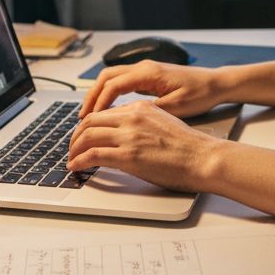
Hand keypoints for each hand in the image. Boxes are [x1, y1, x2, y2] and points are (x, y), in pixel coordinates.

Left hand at [67, 100, 220, 192]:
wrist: (203, 157)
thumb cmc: (189, 146)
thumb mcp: (163, 122)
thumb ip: (142, 122)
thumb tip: (126, 134)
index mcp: (140, 107)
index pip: (104, 112)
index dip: (88, 125)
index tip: (84, 135)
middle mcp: (132, 117)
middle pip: (90, 121)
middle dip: (76, 136)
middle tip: (72, 147)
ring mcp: (129, 135)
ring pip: (87, 136)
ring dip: (74, 149)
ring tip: (72, 158)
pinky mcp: (127, 155)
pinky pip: (92, 155)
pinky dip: (79, 160)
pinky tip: (76, 166)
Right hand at [83, 61, 225, 117]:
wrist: (216, 84)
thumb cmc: (200, 94)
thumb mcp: (176, 107)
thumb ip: (150, 110)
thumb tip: (126, 118)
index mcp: (148, 73)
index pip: (112, 85)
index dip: (98, 103)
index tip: (89, 120)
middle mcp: (144, 68)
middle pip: (106, 77)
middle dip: (91, 97)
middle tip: (82, 118)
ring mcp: (145, 70)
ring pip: (112, 77)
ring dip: (99, 94)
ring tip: (90, 114)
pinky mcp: (149, 76)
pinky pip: (122, 81)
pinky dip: (110, 93)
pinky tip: (108, 109)